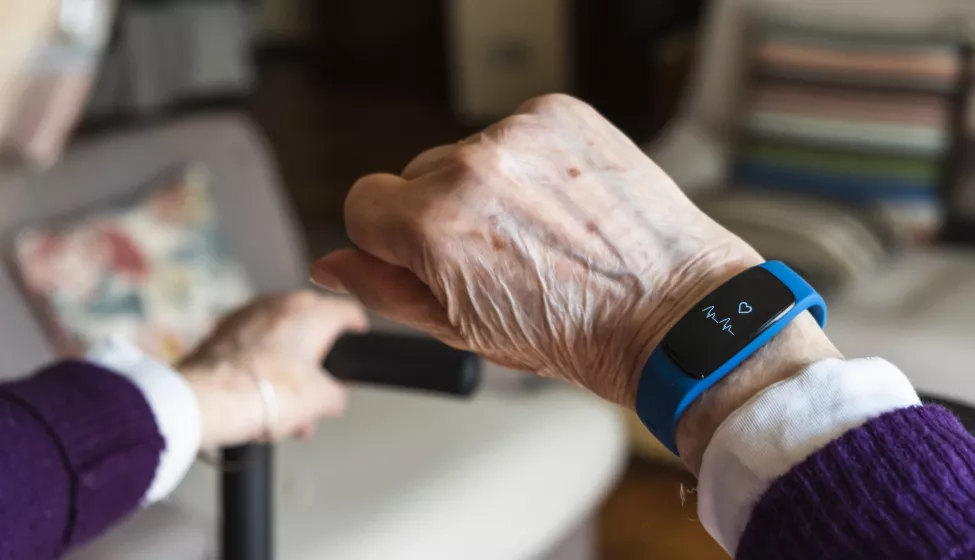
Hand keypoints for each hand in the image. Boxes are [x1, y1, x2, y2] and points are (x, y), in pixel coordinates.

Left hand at [178, 291, 367, 447]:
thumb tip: (334, 396)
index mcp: (311, 312)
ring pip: (280, 338)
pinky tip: (260, 396)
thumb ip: (337, 394)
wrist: (205, 402)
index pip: (349, 311)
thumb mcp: (321, 401)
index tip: (357, 343)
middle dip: (318, 360)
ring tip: (287, 408)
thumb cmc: (264, 394)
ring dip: (288, 367)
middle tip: (319, 391)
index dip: (358, 332)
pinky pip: (253, 346)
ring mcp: (247, 314)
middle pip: (312, 327)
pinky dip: (261, 365)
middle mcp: (280, 303)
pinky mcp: (221, 331)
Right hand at [311, 94, 836, 471]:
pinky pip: (515, 134)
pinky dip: (529, 165)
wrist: (671, 311)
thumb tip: (332, 265)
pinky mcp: (561, 114)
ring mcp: (521, 134)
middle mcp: (472, 167)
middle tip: (497, 254)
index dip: (389, 240)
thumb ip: (385, 289)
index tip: (424, 257)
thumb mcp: (463, 330)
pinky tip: (561, 206)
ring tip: (539, 233)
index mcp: (435, 224)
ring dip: (488, 188)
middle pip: (416, 176)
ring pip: (467, 155)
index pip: (362, 203)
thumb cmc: (578, 333)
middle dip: (441, 214)